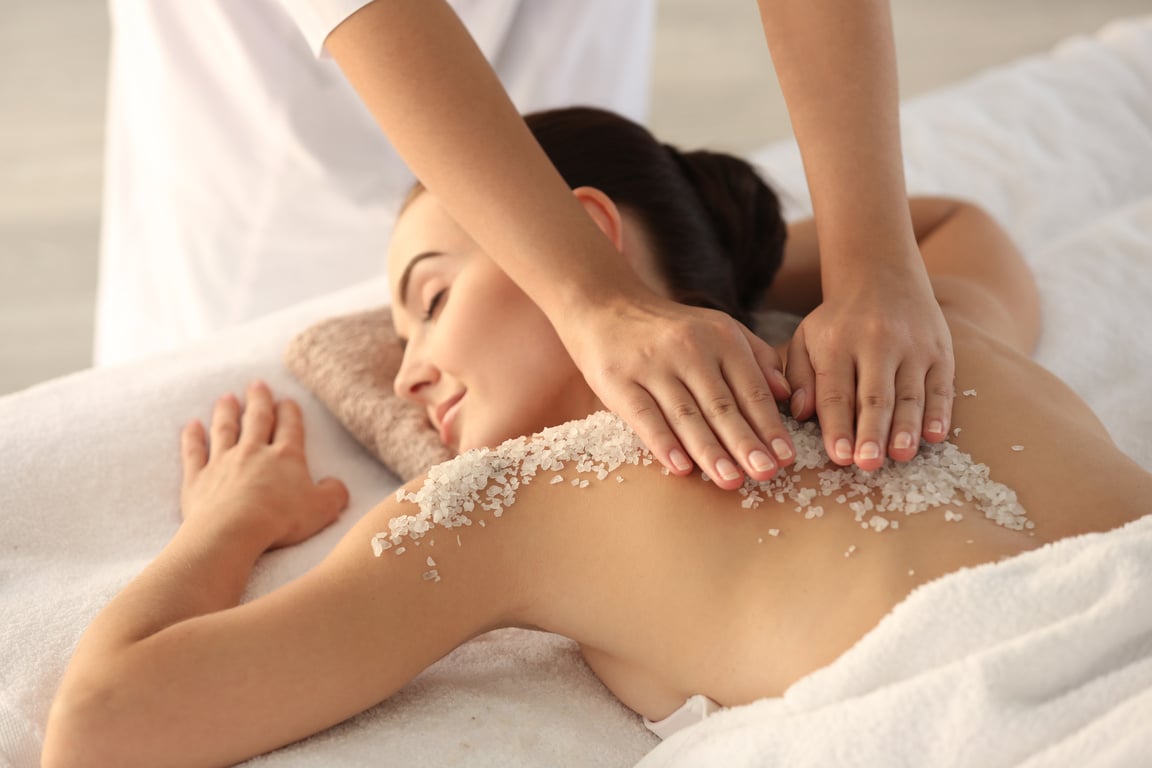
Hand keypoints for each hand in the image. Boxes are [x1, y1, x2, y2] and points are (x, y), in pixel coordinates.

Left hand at [180, 381, 348, 550]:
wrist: (232, 531)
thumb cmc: (280, 520)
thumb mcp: (323, 509)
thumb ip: (334, 493)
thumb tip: (336, 485)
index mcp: (285, 456)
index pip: (290, 427)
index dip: (290, 412)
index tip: (287, 401)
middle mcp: (253, 452)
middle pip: (256, 419)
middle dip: (258, 401)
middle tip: (256, 384)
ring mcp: (222, 462)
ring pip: (224, 430)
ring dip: (226, 412)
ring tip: (226, 398)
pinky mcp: (198, 478)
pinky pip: (194, 453)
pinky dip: (192, 438)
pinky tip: (191, 426)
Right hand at [562, 293, 794, 489]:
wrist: (605, 306)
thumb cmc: (670, 328)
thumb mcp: (718, 328)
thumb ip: (757, 357)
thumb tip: (786, 395)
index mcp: (721, 338)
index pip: (751, 388)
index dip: (769, 425)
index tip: (786, 457)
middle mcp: (689, 349)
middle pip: (722, 405)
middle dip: (745, 443)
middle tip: (766, 474)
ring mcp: (652, 365)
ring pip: (686, 414)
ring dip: (710, 451)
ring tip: (730, 480)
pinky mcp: (618, 379)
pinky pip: (644, 415)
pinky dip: (663, 443)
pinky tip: (680, 467)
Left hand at [785, 272, 954, 470]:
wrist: (881, 277)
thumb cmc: (837, 322)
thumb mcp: (806, 339)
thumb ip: (800, 377)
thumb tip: (801, 414)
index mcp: (837, 343)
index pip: (836, 392)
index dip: (837, 426)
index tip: (838, 456)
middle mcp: (876, 343)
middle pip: (874, 395)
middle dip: (871, 432)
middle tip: (868, 465)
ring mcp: (912, 346)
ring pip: (909, 393)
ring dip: (905, 427)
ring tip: (900, 456)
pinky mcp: (940, 350)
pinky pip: (941, 385)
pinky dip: (939, 412)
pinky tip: (933, 436)